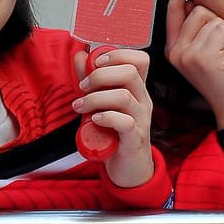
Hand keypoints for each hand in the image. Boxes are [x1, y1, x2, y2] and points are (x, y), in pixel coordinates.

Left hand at [72, 48, 153, 187]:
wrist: (127, 169)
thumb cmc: (114, 134)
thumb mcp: (101, 103)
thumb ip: (91, 80)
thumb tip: (80, 55)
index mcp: (137, 89)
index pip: (140, 60)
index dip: (118, 54)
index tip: (96, 63)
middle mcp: (142, 101)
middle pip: (130, 73)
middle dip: (100, 75)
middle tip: (83, 87)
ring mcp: (141, 120)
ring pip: (124, 97)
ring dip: (96, 98)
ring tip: (80, 106)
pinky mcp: (134, 139)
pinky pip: (125, 122)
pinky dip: (106, 117)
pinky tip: (94, 120)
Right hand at [164, 0, 223, 128]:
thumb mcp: (208, 52)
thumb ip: (199, 30)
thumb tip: (193, 0)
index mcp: (173, 48)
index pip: (172, 11)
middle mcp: (174, 50)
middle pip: (197, 9)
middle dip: (220, 20)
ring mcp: (185, 54)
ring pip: (211, 17)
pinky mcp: (201, 57)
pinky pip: (223, 28)